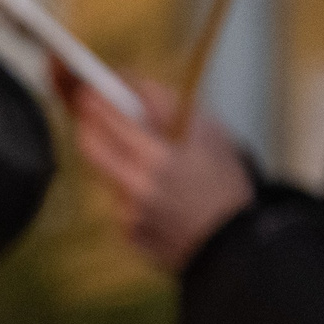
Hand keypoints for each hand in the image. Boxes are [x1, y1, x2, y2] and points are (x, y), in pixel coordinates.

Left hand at [52, 65, 253, 273]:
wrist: (235, 241)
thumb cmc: (226, 182)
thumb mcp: (209, 132)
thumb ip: (165, 105)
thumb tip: (129, 81)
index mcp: (159, 158)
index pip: (112, 120)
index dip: (96, 100)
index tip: (91, 88)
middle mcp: (138, 188)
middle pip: (90, 147)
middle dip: (87, 124)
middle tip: (93, 111)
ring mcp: (129, 213)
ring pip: (105, 174)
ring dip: (115, 157)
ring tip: (144, 155)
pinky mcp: (127, 232)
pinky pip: (117, 200)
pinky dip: (129, 188)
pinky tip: (156, 191)